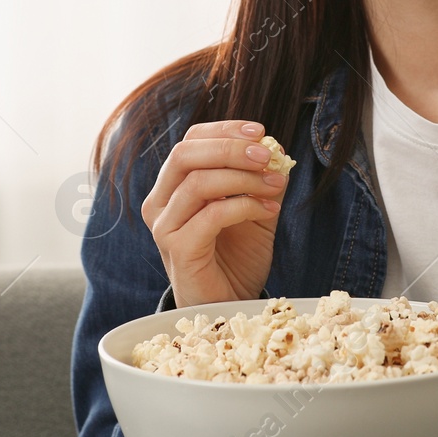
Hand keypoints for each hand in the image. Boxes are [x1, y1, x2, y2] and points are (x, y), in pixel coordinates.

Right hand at [141, 119, 285, 308]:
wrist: (229, 306)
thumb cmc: (236, 259)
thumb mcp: (255, 210)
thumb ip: (262, 180)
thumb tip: (277, 149)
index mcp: (173, 186)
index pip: (191, 141)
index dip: (224, 130)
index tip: (260, 132)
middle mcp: (160, 202)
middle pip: (185, 154)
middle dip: (230, 148)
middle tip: (267, 154)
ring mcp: (165, 226)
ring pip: (198, 182)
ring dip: (243, 177)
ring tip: (275, 185)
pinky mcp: (177, 249)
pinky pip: (211, 215)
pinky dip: (244, 206)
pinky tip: (269, 210)